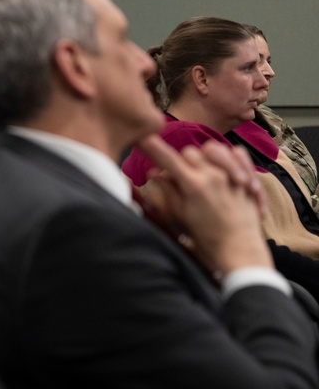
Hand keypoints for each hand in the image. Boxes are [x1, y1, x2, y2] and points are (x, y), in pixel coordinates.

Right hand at [135, 135, 271, 274]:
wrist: (238, 249)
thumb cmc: (207, 238)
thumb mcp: (180, 216)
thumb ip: (168, 191)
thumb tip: (155, 173)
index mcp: (193, 185)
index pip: (168, 158)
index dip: (153, 147)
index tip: (143, 139)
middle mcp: (213, 175)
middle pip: (189, 152)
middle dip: (180, 159)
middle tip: (176, 174)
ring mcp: (232, 176)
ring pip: (213, 149)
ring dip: (204, 156)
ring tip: (201, 170)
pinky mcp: (245, 180)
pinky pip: (239, 154)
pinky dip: (230, 156)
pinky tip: (224, 165)